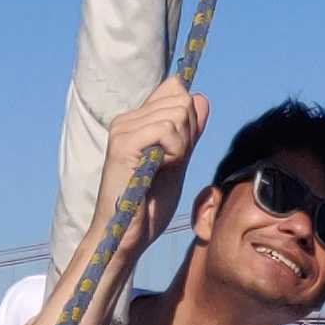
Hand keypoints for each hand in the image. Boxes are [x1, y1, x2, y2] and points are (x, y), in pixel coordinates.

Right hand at [99, 80, 204, 231]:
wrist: (127, 235)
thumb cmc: (148, 206)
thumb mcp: (179, 162)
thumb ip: (190, 132)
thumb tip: (201, 98)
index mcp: (136, 121)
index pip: (175, 89)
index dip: (189, 119)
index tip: (178, 150)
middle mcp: (127, 120)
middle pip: (181, 99)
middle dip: (188, 134)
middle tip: (170, 163)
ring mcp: (123, 129)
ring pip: (178, 112)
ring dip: (182, 146)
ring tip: (162, 169)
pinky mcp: (124, 143)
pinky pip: (167, 128)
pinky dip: (175, 151)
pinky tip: (160, 169)